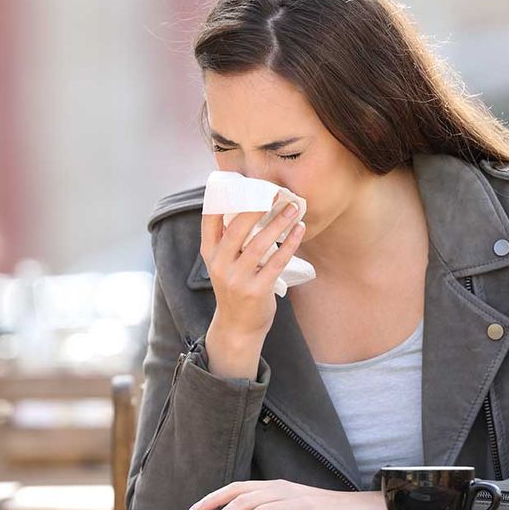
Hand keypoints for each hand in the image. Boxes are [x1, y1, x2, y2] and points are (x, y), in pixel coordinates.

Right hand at [200, 197, 304, 378]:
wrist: (238, 327)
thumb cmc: (235, 288)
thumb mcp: (223, 264)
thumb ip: (230, 240)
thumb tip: (252, 206)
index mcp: (209, 253)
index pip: (210, 219)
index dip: (223, 198)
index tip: (242, 182)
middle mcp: (220, 264)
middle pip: (237, 228)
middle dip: (257, 206)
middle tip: (275, 192)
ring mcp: (237, 278)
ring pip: (260, 243)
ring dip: (279, 223)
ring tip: (293, 208)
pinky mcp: (256, 290)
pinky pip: (277, 261)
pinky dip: (289, 243)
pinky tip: (299, 230)